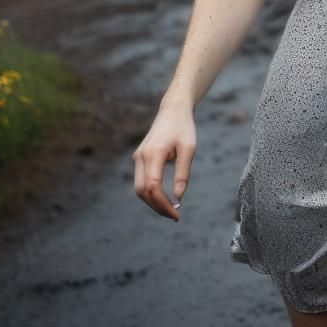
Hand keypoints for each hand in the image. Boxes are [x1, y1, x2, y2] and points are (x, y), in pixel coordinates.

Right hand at [131, 98, 196, 220]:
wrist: (173, 110)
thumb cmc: (183, 128)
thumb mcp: (189, 149)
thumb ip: (183, 173)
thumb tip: (178, 198)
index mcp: (153, 153)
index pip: (152, 186)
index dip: (162, 203)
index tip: (176, 214)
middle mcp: (141, 157)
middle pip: (142, 191)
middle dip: (157, 206)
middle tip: (174, 216)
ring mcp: (138, 157)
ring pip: (139, 188)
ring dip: (152, 202)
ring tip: (170, 210)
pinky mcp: (139, 158)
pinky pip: (141, 181)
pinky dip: (151, 193)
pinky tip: (164, 198)